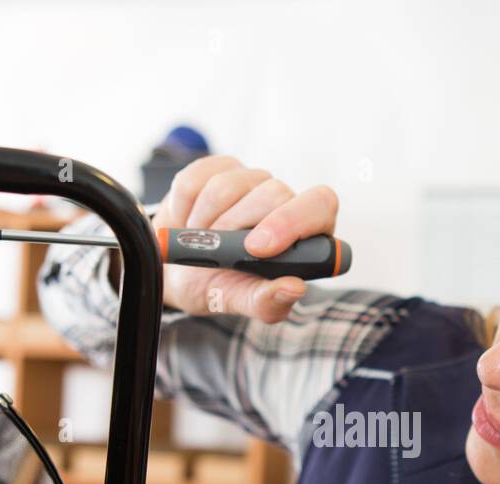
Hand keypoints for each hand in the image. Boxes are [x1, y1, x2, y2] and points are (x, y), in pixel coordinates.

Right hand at [152, 155, 339, 323]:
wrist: (179, 272)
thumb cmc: (222, 285)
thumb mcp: (243, 301)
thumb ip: (269, 301)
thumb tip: (294, 287)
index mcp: (304, 232)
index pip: (320, 205)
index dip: (291, 221)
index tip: (258, 249)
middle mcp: (284, 200)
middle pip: (273, 192)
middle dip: (236, 226)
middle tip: (219, 251)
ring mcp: (251, 180)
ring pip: (226, 187)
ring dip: (204, 222)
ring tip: (202, 242)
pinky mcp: (218, 167)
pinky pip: (195, 181)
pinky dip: (183, 209)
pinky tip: (190, 223)